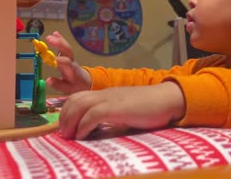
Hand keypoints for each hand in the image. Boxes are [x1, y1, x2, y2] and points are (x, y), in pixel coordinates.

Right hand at [45, 31, 91, 93]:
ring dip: (59, 40)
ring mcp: (70, 57)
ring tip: (50, 36)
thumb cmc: (75, 85)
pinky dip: (60, 39)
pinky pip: (65, 46)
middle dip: (59, 44)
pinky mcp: (68, 55)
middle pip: (67, 51)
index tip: (49, 59)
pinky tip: (55, 33)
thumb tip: (48, 80)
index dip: (58, 60)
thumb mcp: (67, 89)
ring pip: (66, 47)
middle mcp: (71, 61)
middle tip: (49, 39)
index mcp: (72, 70)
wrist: (85, 81)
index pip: (66, 63)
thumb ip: (58, 84)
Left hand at [59, 81, 185, 139]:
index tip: (66, 127)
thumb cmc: (149, 109)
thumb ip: (111, 117)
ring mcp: (110, 99)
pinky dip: (83, 126)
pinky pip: (93, 115)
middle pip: (75, 100)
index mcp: (106, 95)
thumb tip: (96, 131)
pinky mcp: (116, 108)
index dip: (67, 111)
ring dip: (70, 122)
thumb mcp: (124, 112)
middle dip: (64, 117)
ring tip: (69, 136)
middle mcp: (105, 94)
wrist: (166, 100)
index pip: (78, 97)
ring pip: (80, 105)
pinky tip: (82, 136)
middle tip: (63, 134)